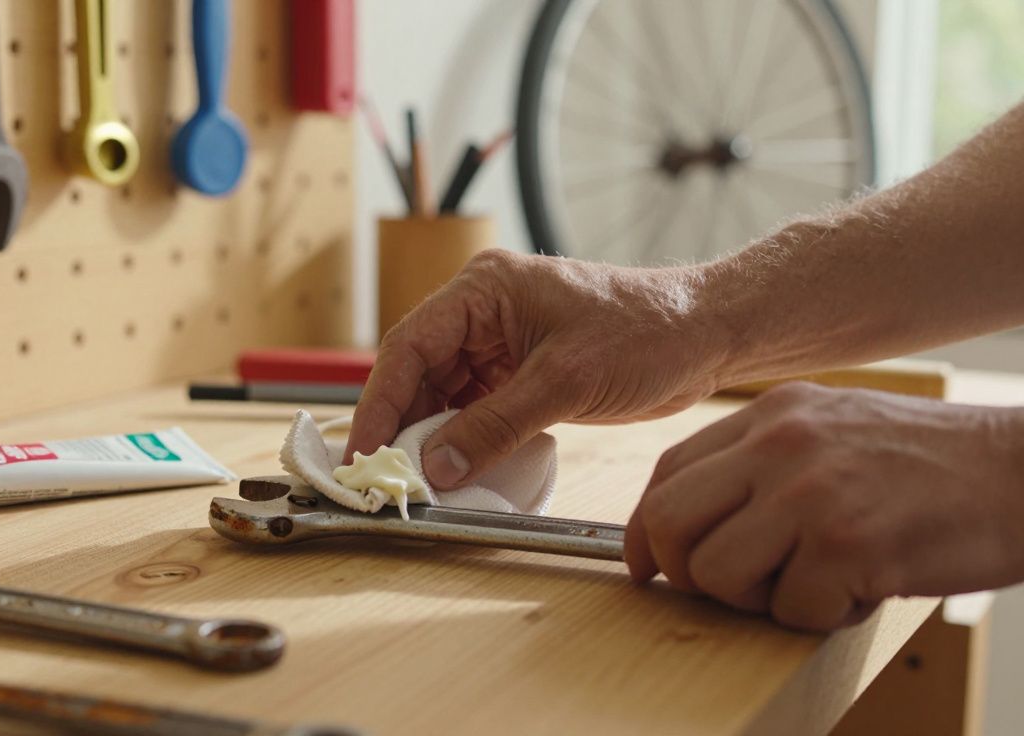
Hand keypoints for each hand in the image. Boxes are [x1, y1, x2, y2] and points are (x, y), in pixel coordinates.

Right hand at [346, 249, 727, 487]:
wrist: (706, 335)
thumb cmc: (646, 331)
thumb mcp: (564, 382)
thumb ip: (493, 426)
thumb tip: (435, 467)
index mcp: (484, 289)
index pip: (409, 347)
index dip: (380, 403)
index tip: (364, 452)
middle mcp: (483, 311)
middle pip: (417, 373)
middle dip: (401, 426)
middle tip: (384, 477)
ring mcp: (500, 342)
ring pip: (442, 395)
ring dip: (430, 437)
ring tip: (415, 482)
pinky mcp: (519, 371)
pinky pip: (473, 408)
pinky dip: (462, 440)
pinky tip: (454, 470)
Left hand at [625, 382, 1023, 630]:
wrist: (1022, 472)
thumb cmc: (929, 463)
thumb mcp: (830, 427)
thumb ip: (760, 460)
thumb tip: (687, 519)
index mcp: (770, 414)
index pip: (667, 472)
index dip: (645, 530)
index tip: (648, 566)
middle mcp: (779, 443)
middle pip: (668, 522)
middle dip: (682, 573)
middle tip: (729, 588)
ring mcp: (810, 491)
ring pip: (715, 575)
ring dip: (757, 600)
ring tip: (812, 580)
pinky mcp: (846, 542)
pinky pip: (790, 611)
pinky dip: (823, 616)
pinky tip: (864, 585)